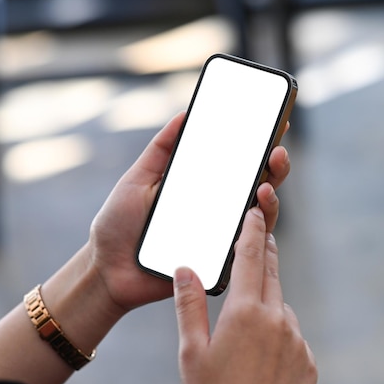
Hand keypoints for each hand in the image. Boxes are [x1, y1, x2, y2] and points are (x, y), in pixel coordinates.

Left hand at [87, 113, 291, 315]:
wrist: (106, 268)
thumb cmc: (118, 224)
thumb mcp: (138, 178)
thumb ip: (161, 149)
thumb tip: (184, 114)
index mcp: (201, 188)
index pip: (238, 164)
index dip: (259, 145)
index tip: (276, 122)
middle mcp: (217, 210)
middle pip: (258, 186)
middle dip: (275, 167)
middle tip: (276, 151)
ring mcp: (220, 236)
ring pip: (260, 217)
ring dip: (270, 198)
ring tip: (265, 184)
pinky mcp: (218, 263)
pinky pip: (245, 249)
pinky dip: (256, 231)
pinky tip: (255, 214)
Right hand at [173, 187, 317, 383]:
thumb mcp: (192, 354)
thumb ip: (189, 306)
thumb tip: (185, 268)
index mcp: (245, 314)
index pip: (252, 257)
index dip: (253, 230)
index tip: (256, 210)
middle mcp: (278, 321)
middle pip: (272, 274)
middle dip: (265, 253)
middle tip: (260, 236)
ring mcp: (297, 341)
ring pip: (282, 306)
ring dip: (268, 301)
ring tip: (246, 323)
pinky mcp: (308, 360)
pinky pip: (293, 333)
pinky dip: (279, 332)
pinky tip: (261, 354)